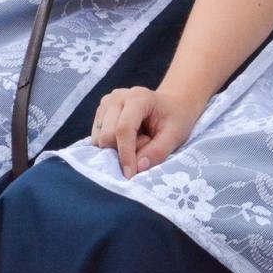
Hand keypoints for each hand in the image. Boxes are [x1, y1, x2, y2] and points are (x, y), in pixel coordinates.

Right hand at [90, 85, 204, 178]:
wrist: (172, 104)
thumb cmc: (175, 118)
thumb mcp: (175, 136)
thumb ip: (157, 152)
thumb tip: (138, 167)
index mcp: (138, 98)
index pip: (124, 129)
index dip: (126, 154)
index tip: (130, 174)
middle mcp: (117, 97)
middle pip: (107, 135)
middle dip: (123, 151)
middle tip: (145, 145)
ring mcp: (106, 103)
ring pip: (99, 138)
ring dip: (116, 148)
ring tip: (137, 140)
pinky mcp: (101, 112)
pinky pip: (97, 138)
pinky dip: (111, 145)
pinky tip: (127, 138)